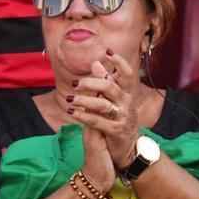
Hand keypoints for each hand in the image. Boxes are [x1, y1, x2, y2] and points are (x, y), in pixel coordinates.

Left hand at [71, 52, 138, 169]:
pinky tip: (72, 112)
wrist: (128, 147)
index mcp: (127, 93)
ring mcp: (122, 117)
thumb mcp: (114, 100)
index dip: (120, 62)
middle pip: (110, 87)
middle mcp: (127, 103)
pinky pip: (98, 121)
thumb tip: (96, 62)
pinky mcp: (116, 131)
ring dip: (84, 100)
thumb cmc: (118, 119)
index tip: (107, 51)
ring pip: (102, 104)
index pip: (128, 74)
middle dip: (91, 83)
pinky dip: (83, 116)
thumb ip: (105, 82)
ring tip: (70, 98)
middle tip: (75, 84)